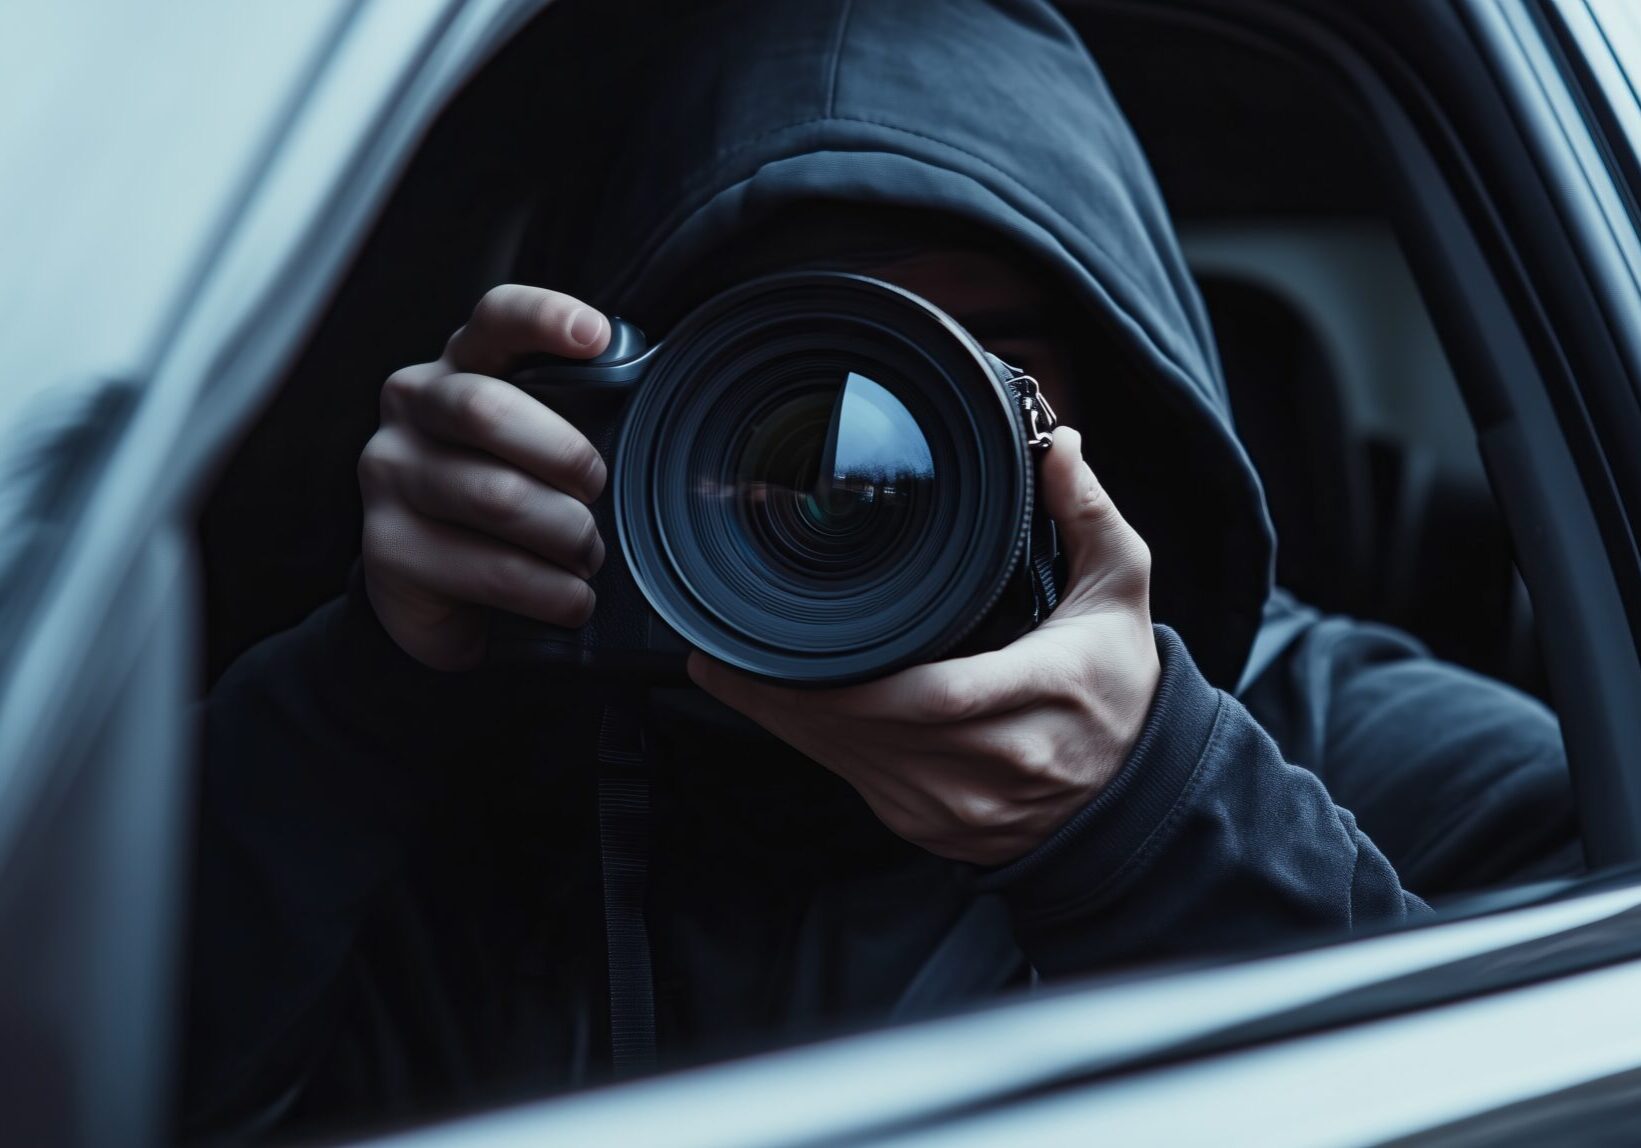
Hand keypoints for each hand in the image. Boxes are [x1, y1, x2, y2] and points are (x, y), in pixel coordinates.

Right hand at [358, 285, 611, 669]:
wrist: (441, 593)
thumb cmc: (510, 500)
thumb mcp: (539, 446)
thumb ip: (574, 414)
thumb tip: (652, 410)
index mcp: (462, 365)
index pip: (496, 319)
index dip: (544, 318)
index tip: (595, 336)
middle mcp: (414, 407)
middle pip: (488, 410)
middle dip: (566, 456)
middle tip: (598, 491)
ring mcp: (391, 473)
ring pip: (497, 496)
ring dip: (567, 535)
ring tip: (588, 557)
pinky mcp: (387, 545)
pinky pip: (490, 568)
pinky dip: (551, 591)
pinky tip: (570, 599)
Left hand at [689, 427, 1160, 864]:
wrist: (1133, 797)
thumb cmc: (1118, 686)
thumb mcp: (1121, 591)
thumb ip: (1087, 515)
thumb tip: (1059, 445)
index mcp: (1041, 693)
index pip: (933, 694)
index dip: (849, 681)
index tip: (789, 646)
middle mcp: (995, 761)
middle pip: (868, 729)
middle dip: (790, 692)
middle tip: (727, 648)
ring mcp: (958, 804)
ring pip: (850, 760)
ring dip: (785, 719)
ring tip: (728, 672)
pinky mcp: (932, 827)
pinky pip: (855, 781)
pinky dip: (814, 743)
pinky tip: (776, 709)